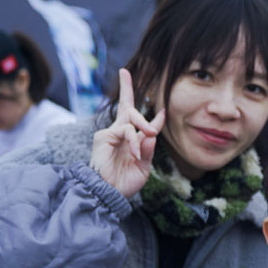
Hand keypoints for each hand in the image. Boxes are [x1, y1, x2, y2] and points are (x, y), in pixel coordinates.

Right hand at [90, 68, 162, 198]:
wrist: (109, 194)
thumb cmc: (125, 183)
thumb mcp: (143, 168)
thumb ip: (148, 151)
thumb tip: (152, 134)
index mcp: (130, 142)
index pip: (141, 125)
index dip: (154, 119)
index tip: (164, 111)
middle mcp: (120, 135)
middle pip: (125, 107)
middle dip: (125, 88)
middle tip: (124, 74)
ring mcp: (110, 135)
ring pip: (130, 117)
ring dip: (143, 124)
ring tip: (149, 135)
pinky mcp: (103, 137)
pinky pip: (125, 130)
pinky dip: (133, 140)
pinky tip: (135, 153)